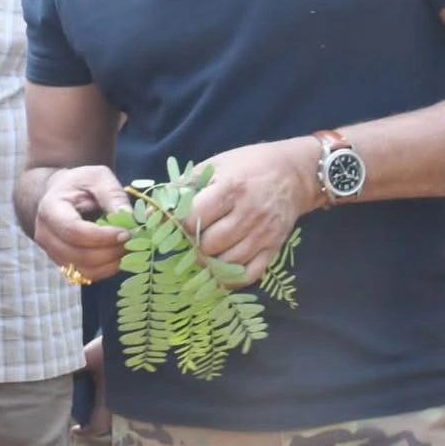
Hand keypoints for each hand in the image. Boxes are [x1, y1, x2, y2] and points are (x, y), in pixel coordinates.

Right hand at [34, 167, 131, 281]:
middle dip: (111, 252)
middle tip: (134, 241)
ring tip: (129, 248)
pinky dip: (107, 269)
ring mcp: (52, 253)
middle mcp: (45, 235)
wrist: (61, 194)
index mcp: (50, 209)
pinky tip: (120, 255)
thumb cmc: (80, 184)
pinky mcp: (64, 264)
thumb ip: (114, 196)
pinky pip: (87, 275)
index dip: (102, 237)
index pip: (74, 231)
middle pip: (79, 256)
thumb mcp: (98, 178)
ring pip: (84, 270)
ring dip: (111, 264)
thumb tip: (132, 220)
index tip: (127, 233)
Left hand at [191, 138, 319, 283]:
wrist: (293, 173)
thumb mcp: (215, 166)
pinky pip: (249, 275)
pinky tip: (219, 272)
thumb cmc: (247, 166)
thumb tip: (150, 216)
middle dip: (194, 244)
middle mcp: (249, 213)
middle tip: (192, 238)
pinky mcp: (274, 248)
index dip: (180, 223)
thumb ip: (182, 189)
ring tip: (204, 251)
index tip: (180, 220)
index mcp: (231, 188)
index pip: (194, 218)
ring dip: (209, 262)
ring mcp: (264, 234)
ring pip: (226, 263)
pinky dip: (230, 279)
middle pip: (209, 245)